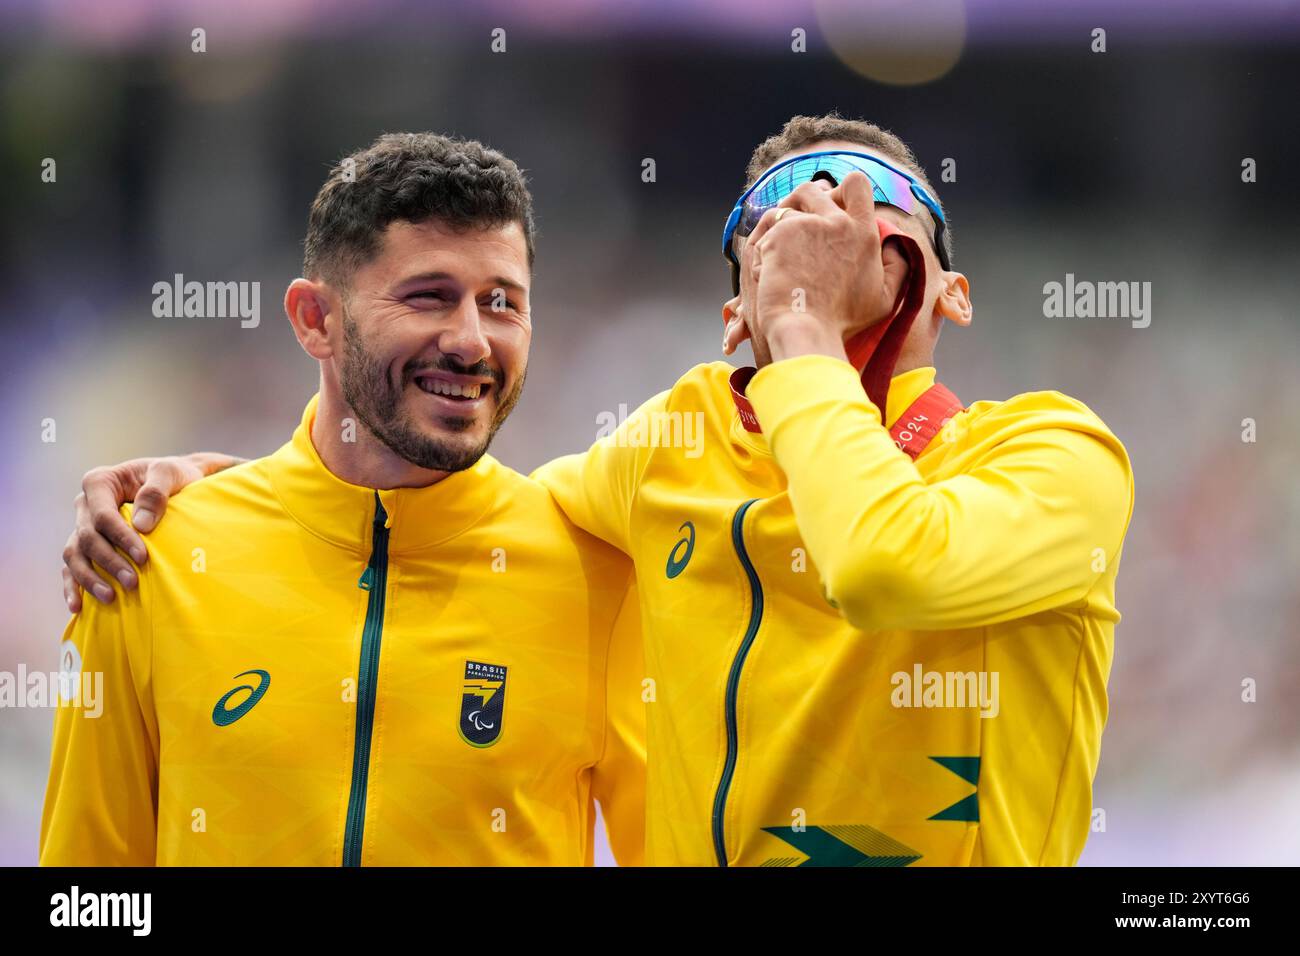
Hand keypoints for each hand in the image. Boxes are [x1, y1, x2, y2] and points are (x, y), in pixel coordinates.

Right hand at [61, 453, 241, 610]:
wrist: (175, 481)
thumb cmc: (174, 475)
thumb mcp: (170, 473)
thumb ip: (156, 493)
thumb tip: (142, 525)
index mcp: (100, 482)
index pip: (103, 515)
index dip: (120, 538)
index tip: (143, 557)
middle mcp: (85, 504)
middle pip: (88, 537)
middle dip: (109, 562)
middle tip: (132, 583)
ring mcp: (83, 525)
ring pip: (75, 554)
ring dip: (89, 579)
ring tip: (110, 597)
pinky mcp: (87, 543)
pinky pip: (72, 565)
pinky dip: (73, 585)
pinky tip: (77, 606)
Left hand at [742, 172, 908, 361]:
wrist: (806, 330)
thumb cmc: (843, 322)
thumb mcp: (885, 299)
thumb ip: (897, 269)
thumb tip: (896, 246)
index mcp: (863, 233)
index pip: (857, 183)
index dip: (842, 189)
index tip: (831, 205)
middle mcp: (837, 222)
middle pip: (814, 189)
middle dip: (800, 202)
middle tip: (793, 222)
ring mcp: (806, 226)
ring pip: (785, 206)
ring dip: (779, 219)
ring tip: (776, 241)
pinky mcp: (779, 235)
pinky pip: (766, 229)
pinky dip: (763, 246)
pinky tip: (765, 269)